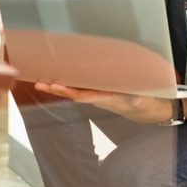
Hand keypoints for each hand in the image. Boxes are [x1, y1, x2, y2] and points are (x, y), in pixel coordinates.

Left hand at [35, 82, 172, 123]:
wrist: (147, 110)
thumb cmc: (145, 104)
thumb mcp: (144, 101)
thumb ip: (138, 100)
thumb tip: (136, 99)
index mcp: (106, 99)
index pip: (83, 95)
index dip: (68, 91)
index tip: (55, 86)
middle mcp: (98, 97)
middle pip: (73, 93)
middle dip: (56, 88)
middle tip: (39, 82)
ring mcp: (97, 94)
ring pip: (75, 90)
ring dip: (59, 85)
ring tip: (42, 80)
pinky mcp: (99, 90)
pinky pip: (81, 86)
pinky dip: (70, 82)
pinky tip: (60, 76)